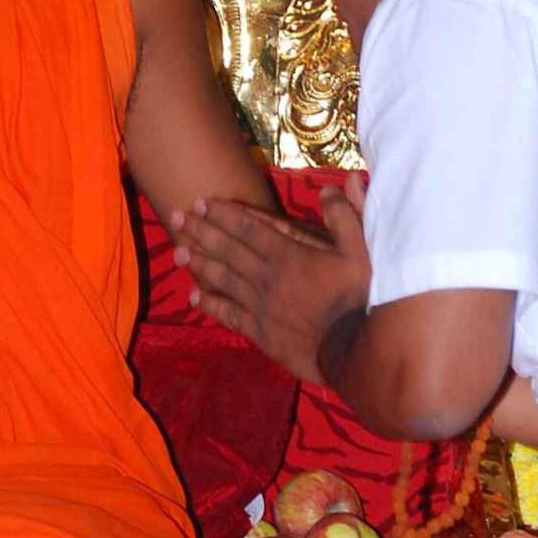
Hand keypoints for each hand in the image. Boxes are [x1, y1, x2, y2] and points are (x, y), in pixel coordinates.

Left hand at [174, 193, 369, 382]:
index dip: (223, 214)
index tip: (202, 203)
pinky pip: (228, 314)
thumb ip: (345, 218)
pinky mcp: (259, 331)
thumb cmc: (358, 299)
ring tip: (177, 251)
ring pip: (222, 278)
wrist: (350, 350)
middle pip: (227, 249)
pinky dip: (210, 304)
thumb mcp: (361, 253)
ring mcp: (259, 305)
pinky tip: (194, 296)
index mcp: (288, 255)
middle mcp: (266, 277)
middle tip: (177, 218)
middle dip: (200, 231)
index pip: (248, 228)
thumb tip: (332, 187)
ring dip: (198, 263)